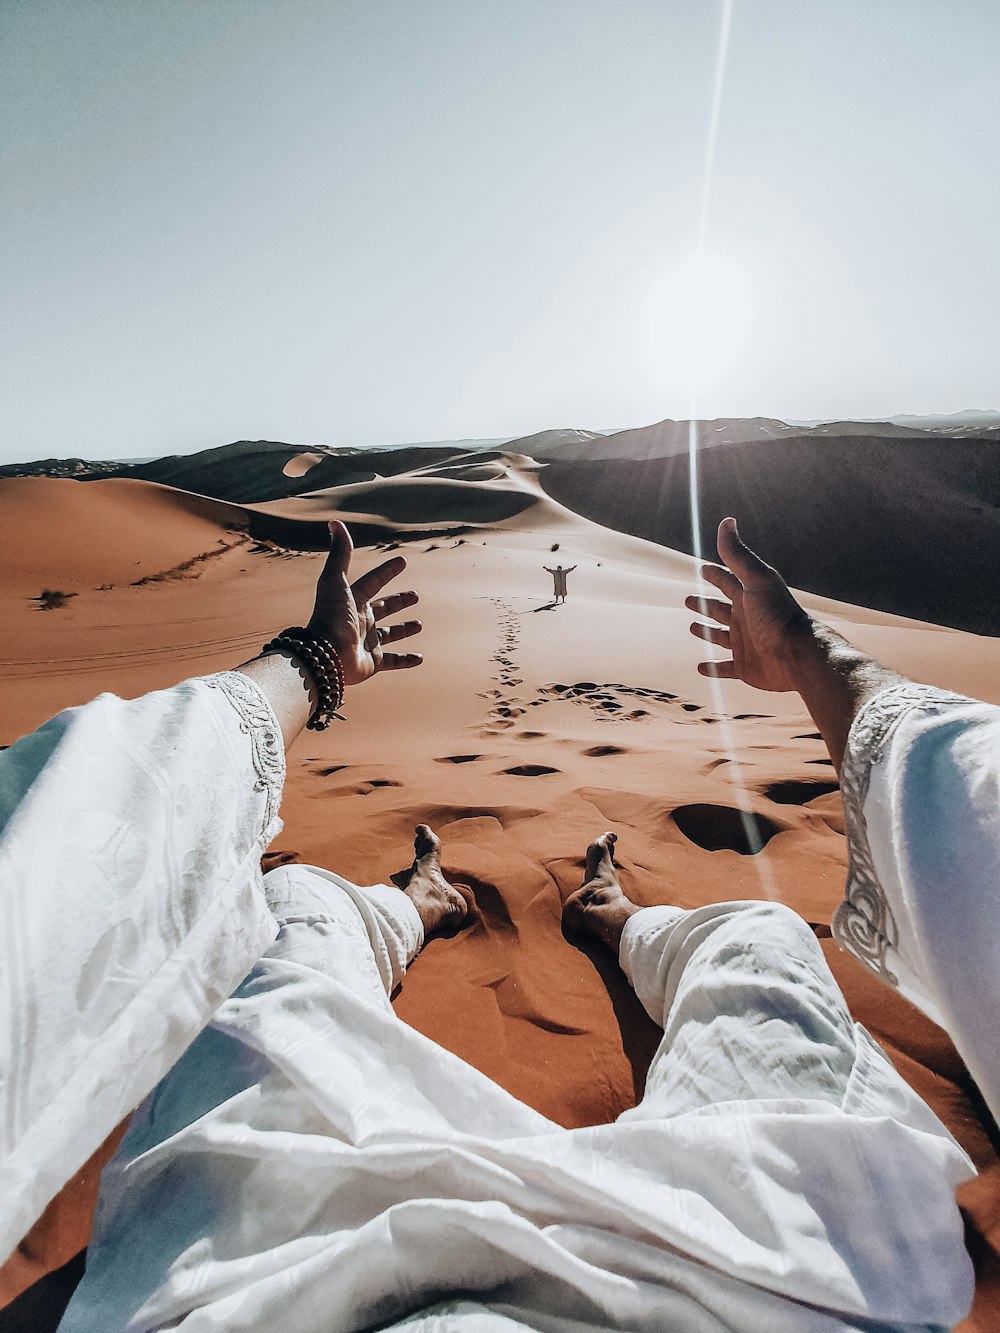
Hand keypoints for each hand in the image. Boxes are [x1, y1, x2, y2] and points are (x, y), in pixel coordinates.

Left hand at [307, 521, 422, 685]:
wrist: (325, 656)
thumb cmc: (331, 617)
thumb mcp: (336, 581)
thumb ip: (340, 553)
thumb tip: (334, 521)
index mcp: (353, 601)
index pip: (373, 582)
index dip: (387, 571)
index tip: (403, 561)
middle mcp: (360, 621)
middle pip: (383, 608)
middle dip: (399, 600)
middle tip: (415, 595)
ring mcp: (366, 642)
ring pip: (389, 634)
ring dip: (403, 629)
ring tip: (419, 624)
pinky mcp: (371, 663)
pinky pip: (392, 661)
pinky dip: (406, 660)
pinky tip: (419, 658)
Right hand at [685, 518, 811, 691]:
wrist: (797, 655)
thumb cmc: (777, 615)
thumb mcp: (756, 579)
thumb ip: (738, 554)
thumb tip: (727, 521)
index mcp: (748, 598)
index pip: (727, 582)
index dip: (715, 575)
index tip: (703, 569)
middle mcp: (746, 619)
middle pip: (720, 609)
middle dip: (705, 604)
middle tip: (688, 599)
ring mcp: (745, 644)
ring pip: (720, 636)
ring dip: (707, 632)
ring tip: (693, 627)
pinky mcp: (745, 668)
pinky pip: (725, 668)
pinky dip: (714, 668)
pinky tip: (702, 667)